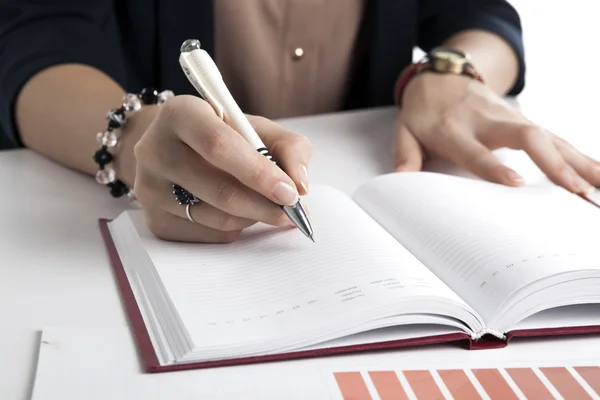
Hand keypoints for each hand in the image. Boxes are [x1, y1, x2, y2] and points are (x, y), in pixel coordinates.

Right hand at [132, 95, 311, 242]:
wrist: (171, 149)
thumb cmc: (220, 135)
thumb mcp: (254, 127)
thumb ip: (288, 147)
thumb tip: (301, 185)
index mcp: (180, 114)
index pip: (219, 146)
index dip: (259, 172)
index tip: (290, 192)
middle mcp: (154, 150)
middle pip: (219, 190)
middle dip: (264, 206)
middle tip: (291, 212)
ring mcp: (149, 188)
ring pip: (216, 217)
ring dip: (252, 217)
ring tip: (264, 206)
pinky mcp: (154, 220)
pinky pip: (208, 235)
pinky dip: (234, 228)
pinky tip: (237, 212)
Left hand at [393, 73, 599, 193]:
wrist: (441, 78)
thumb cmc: (423, 111)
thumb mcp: (404, 130)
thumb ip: (405, 154)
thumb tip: (400, 179)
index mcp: (454, 129)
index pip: (476, 150)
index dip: (494, 166)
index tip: (516, 183)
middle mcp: (488, 122)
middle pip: (527, 137)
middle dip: (554, 163)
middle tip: (578, 190)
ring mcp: (510, 119)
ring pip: (550, 137)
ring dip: (579, 162)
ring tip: (599, 190)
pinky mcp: (524, 122)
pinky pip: (556, 139)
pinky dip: (579, 156)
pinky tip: (598, 175)